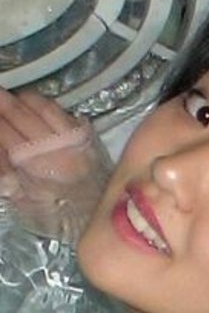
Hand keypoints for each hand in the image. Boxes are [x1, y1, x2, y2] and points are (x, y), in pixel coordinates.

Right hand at [0, 89, 112, 243]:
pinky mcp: (87, 137)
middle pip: (22, 115)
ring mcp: (73, 139)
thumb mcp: (22, 200)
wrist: (96, 214)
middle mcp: (55, 147)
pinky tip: (36, 104)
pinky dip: (46, 105)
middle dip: (3, 102)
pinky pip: (63, 112)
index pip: (5, 133)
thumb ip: (6, 175)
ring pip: (44, 108)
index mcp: (36, 165)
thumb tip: (1, 148)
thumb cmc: (58, 214)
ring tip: (12, 98)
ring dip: (24, 100)